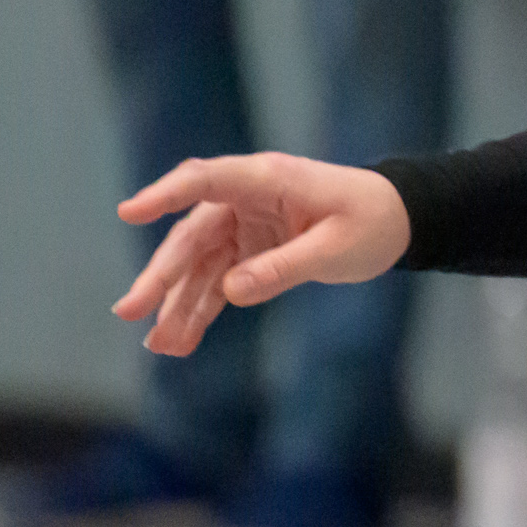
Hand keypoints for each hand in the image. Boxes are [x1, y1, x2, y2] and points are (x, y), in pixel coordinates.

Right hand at [112, 155, 410, 357]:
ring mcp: (243, 227)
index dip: (166, 195)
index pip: (206, 181)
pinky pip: (216, 282)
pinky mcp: (249, 252)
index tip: (129, 213)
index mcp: (267, 180)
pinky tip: (179, 342)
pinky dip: (199, 310)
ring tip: (160, 345)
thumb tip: (231, 292)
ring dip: (177, 305)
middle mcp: (245, 201)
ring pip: (198, 267)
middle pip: (191, 237)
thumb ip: (285, 267)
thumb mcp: (337, 247)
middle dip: (160, 277)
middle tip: (129, 311)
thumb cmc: (373, 221)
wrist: (397, 220)